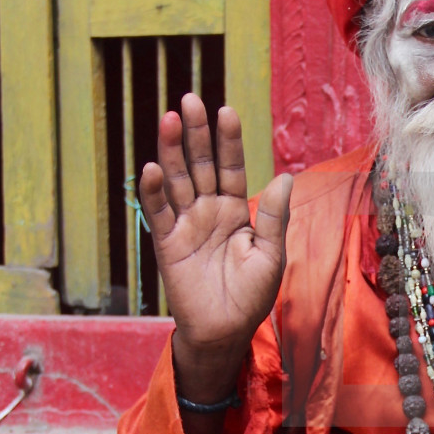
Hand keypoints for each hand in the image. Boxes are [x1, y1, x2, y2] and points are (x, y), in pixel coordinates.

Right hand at [139, 96, 292, 402]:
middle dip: (195, 133)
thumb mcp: (271, 255)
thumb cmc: (251, 297)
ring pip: (177, 180)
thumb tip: (283, 177)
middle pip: (201, 164)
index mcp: (236, 210)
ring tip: (168, 119)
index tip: (224, 111)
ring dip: (171, 151)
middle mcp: (209, 211)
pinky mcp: (167, 244)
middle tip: (189, 100)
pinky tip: (151, 168)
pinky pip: (158, 213)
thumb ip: (273, 217)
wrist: (224, 332)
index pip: (231, 166)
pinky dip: (153, 192)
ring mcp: (186, 225)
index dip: (228, 140)